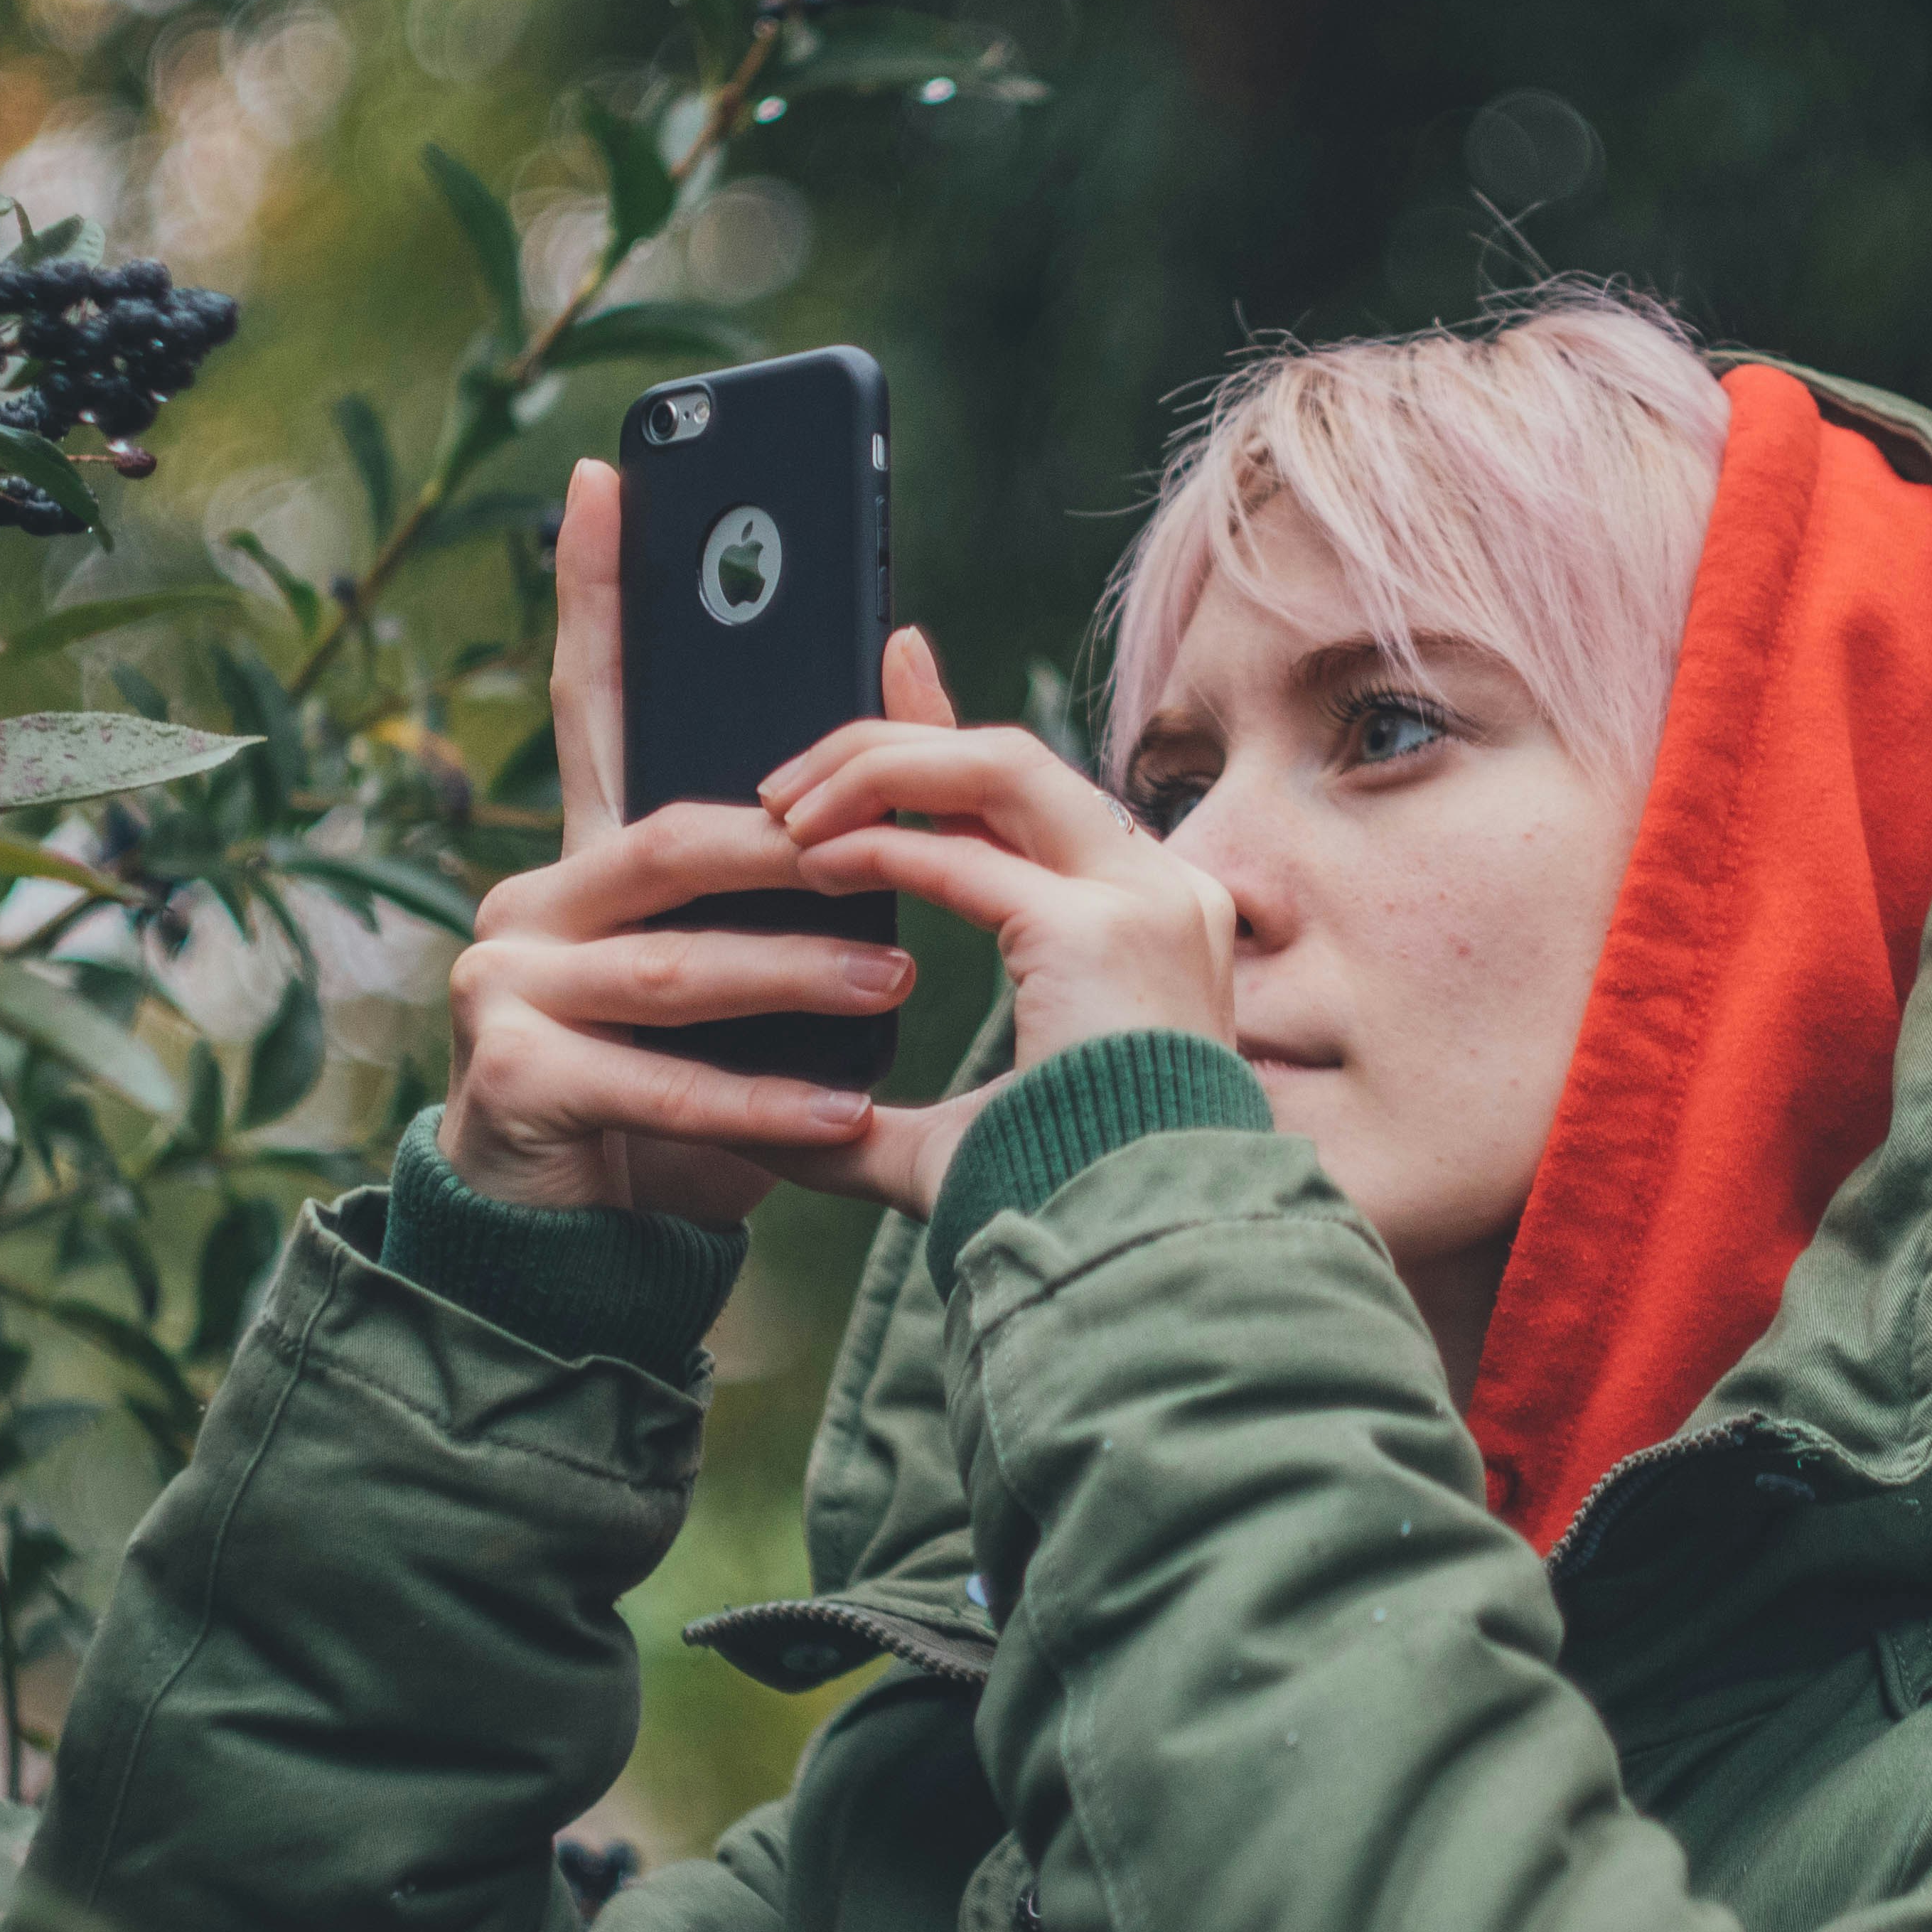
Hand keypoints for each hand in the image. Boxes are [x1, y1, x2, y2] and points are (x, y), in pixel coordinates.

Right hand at [436, 460, 959, 1222]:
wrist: (584, 1239)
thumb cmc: (682, 1080)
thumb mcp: (750, 954)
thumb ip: (807, 836)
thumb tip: (905, 659)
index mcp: (590, 856)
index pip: (593, 701)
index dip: (597, 592)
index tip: (610, 476)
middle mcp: (531, 897)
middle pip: (669, 841)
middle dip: (790, 850)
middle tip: (895, 855)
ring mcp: (504, 983)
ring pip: (674, 963)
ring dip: (795, 974)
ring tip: (898, 983)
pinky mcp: (510, 1076)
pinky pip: (659, 1079)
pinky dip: (762, 1100)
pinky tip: (847, 1113)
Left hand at [747, 710, 1237, 1220]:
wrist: (1130, 1259)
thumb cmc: (1057, 1212)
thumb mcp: (952, 1143)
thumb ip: (871, 1124)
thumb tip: (772, 1137)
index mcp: (1144, 923)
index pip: (1030, 797)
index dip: (947, 734)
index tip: (891, 672)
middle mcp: (1159, 891)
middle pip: (1014, 760)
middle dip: (898, 731)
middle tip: (791, 763)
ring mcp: (1144, 900)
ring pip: (1000, 767)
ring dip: (882, 769)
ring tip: (787, 804)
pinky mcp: (1105, 928)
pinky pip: (967, 855)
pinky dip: (881, 845)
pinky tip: (812, 858)